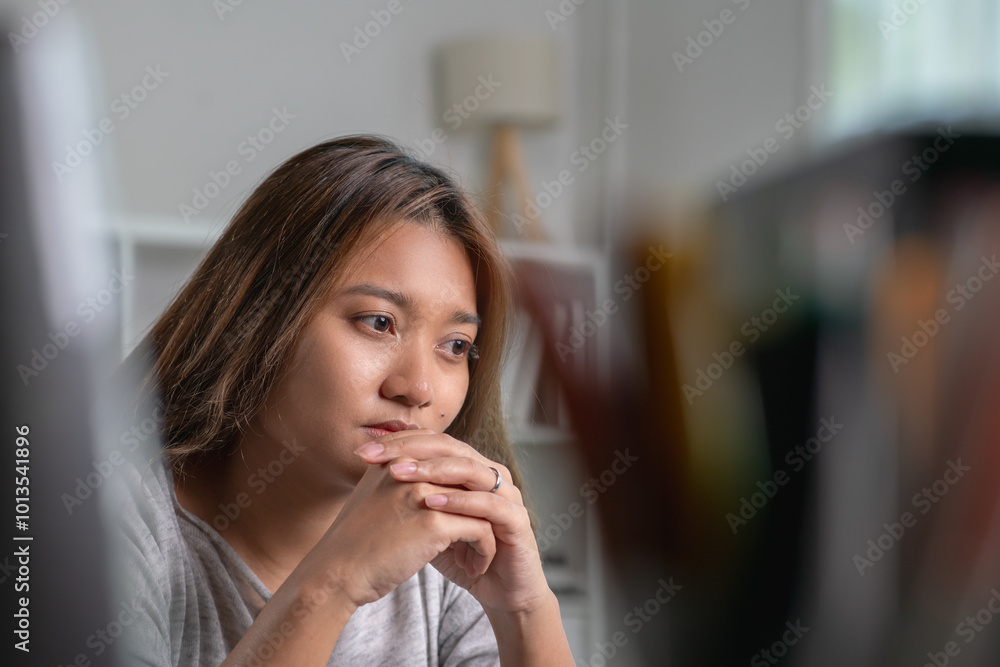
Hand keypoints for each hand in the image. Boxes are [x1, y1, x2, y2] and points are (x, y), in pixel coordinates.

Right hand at [307, 455, 496, 608]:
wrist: (336, 573)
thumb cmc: (355, 541)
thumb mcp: (373, 495)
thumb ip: (396, 477)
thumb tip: (425, 472)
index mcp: (395, 458)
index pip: (443, 454)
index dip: (462, 481)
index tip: (465, 509)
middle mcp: (410, 468)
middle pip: (466, 476)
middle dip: (479, 504)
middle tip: (482, 530)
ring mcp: (422, 492)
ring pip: (480, 502)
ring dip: (486, 530)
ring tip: (480, 553)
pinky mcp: (434, 521)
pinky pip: (480, 529)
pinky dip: (484, 549)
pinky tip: (475, 568)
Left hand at [355, 430, 551, 614]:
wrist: (499, 593)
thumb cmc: (463, 556)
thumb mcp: (429, 523)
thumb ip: (412, 498)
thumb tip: (371, 478)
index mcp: (471, 469)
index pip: (434, 443)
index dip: (400, 443)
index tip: (363, 452)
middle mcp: (490, 475)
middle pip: (451, 447)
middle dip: (412, 449)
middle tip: (378, 455)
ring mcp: (507, 494)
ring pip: (469, 469)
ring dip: (433, 470)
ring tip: (399, 473)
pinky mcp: (518, 520)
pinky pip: (488, 504)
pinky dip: (459, 501)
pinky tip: (432, 503)